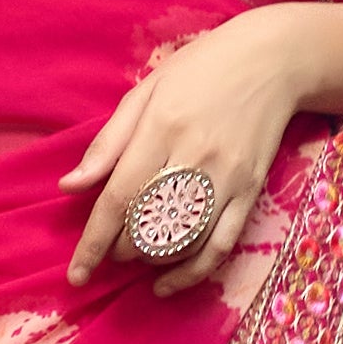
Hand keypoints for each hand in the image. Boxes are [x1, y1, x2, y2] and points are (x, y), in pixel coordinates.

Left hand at [63, 0, 342, 296]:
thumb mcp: (145, 92)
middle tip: (112, 245)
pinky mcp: (251, 191)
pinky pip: (221, 246)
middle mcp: (194, 156)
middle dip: (120, 249)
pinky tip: (169, 283)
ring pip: (184, 242)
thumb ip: (108, 143)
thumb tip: (70, 186)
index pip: (119, 198)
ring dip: (152, 262)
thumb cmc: (201, 70)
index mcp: (161, 128)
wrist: (272, 60)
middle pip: (149, 226)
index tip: (76, 274)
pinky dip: (193, 272)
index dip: (94, 242)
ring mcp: (227, 178)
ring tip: (136, 258)